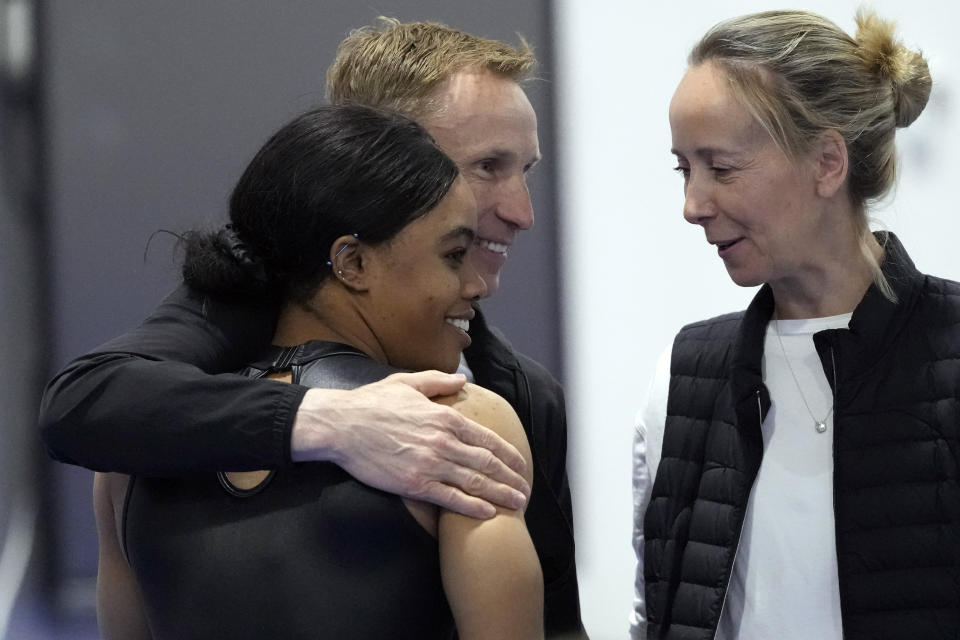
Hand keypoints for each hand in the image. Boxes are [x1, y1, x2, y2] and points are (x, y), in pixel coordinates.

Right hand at [290, 370, 529, 517]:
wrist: (341, 425)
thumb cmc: (371, 402)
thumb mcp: (407, 382)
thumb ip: (438, 380)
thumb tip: (462, 379)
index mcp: (444, 417)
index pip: (486, 438)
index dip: (508, 454)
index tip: (521, 464)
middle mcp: (443, 441)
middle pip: (487, 463)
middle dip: (510, 478)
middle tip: (525, 490)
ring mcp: (429, 464)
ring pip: (474, 482)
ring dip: (500, 494)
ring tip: (517, 503)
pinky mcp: (414, 484)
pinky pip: (450, 498)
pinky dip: (472, 506)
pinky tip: (488, 513)